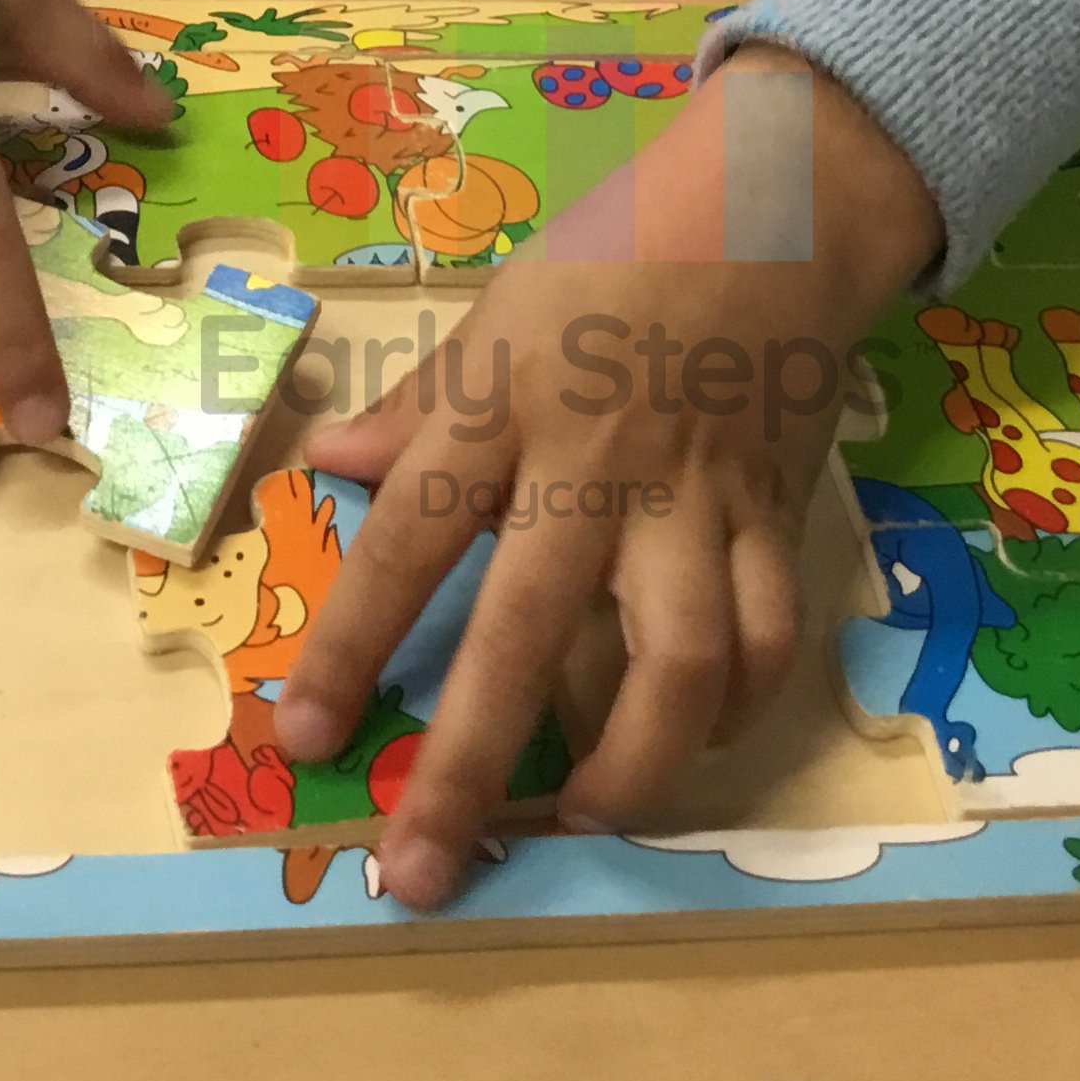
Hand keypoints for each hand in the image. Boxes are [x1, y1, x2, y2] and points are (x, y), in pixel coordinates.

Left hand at [272, 52, 942, 908]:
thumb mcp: (496, 308)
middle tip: (423, 872)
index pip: (410, 538)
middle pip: (528, 634)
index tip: (301, 735)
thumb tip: (329, 461)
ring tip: (582, 820)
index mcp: (507, 406)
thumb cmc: (616, 251)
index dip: (351, 644)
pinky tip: (691, 743)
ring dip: (631, 766)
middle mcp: (596, 466)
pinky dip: (734, 712)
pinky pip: (768, 641)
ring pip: (678, 663)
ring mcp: (697, 500)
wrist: (776, 208)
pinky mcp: (777, 517)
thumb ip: (421, 402)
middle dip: (469, 767)